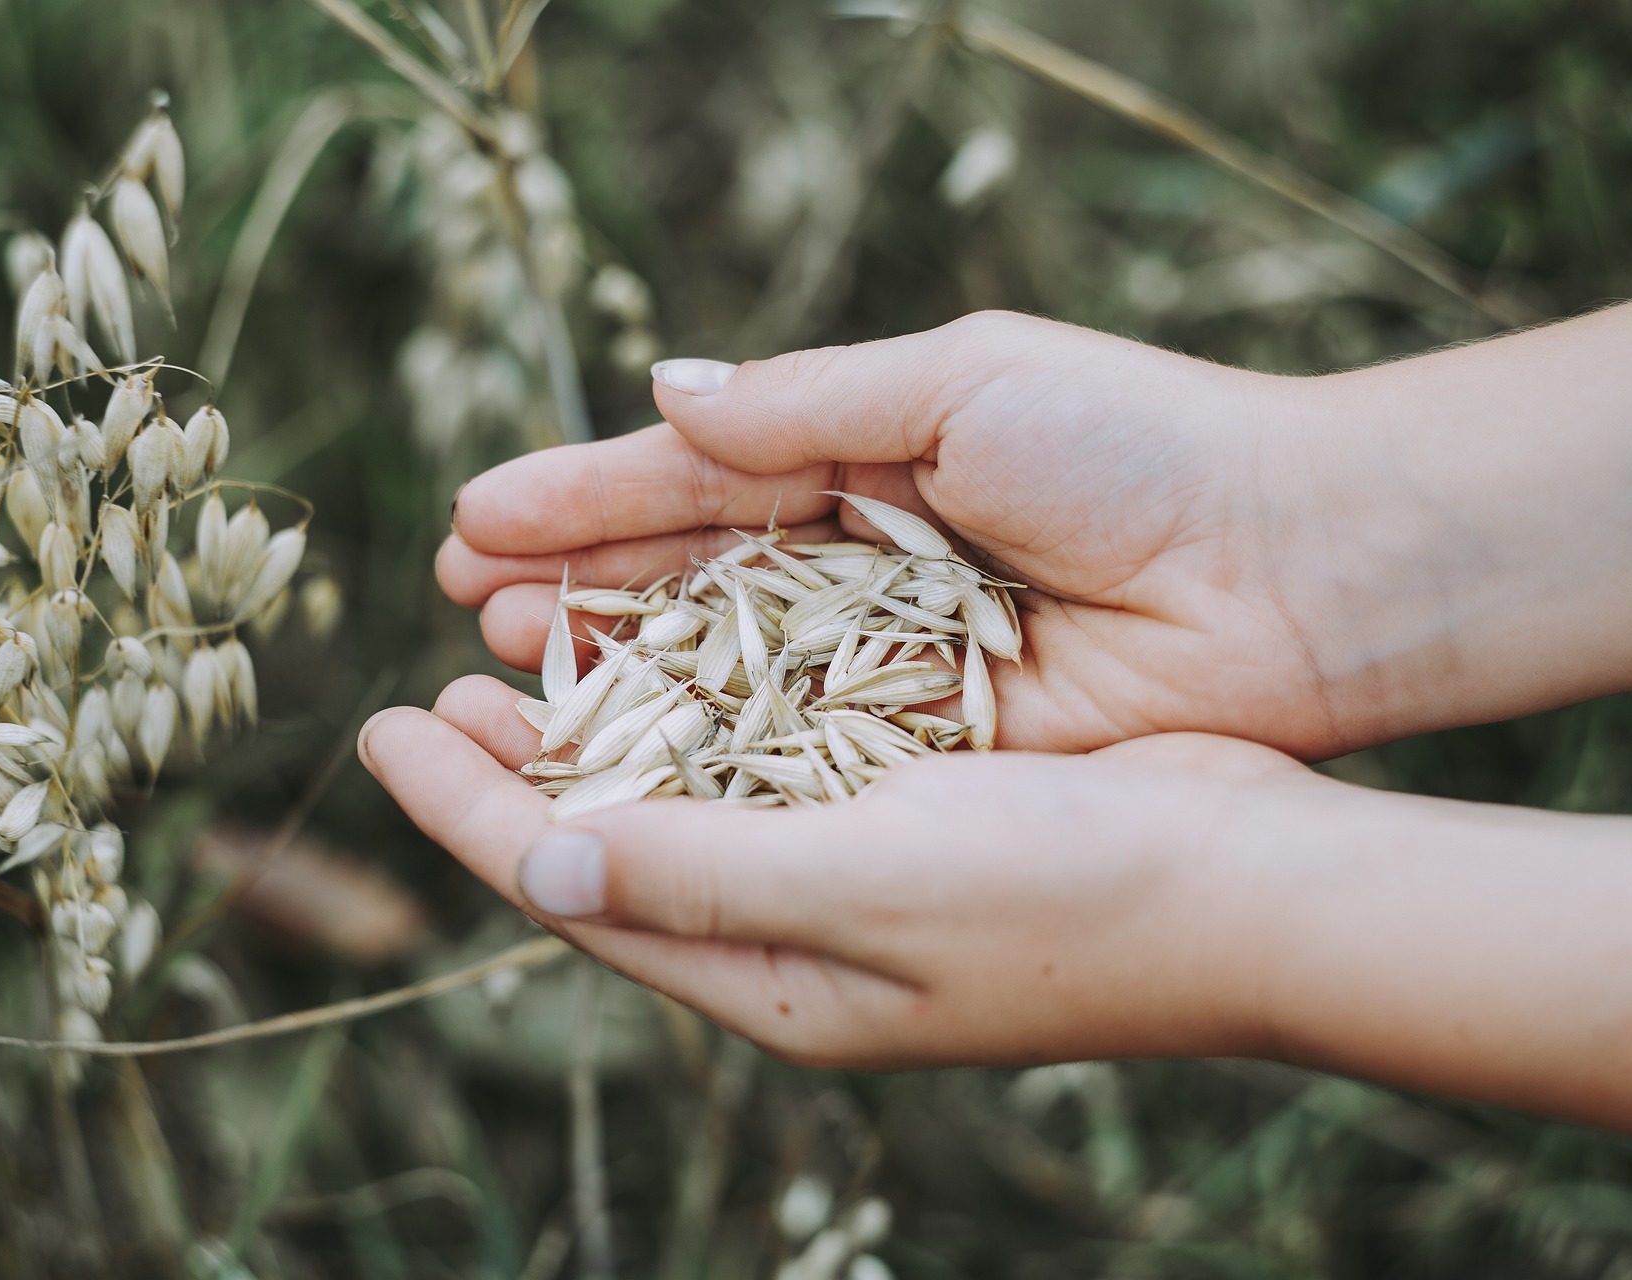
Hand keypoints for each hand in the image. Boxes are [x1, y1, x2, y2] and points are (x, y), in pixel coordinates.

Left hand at [360, 673, 1313, 1067]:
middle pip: (613, 840)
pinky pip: (769, 752)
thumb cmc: (1068, 896)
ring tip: (522, 651)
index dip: (464, 810)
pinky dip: (704, 699)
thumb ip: (697, 875)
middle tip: (431, 686)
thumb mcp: (865, 886)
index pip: (574, 886)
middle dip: (514, 766)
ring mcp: (856, 872)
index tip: (376, 727)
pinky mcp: (912, 807)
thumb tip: (534, 860)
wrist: (1255, 885)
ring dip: (602, 720)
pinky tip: (674, 642)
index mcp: (771, 978)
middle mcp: (797, 933)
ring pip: (687, 789)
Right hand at [439, 311, 1357, 755]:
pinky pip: (793, 752)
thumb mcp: (960, 383)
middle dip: (577, 587)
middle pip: (688, 581)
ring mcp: (887, 665)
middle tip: (465, 604)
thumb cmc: (1136, 448)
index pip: (693, 478)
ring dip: (614, 670)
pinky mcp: (927, 750)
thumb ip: (802, 403)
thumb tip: (662, 393)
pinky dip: (706, 751)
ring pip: (722, 673)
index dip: (584, 499)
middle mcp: (861, 567)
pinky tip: (618, 750)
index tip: (475, 520)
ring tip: (505, 669)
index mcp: (866, 458)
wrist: (1292, 572)